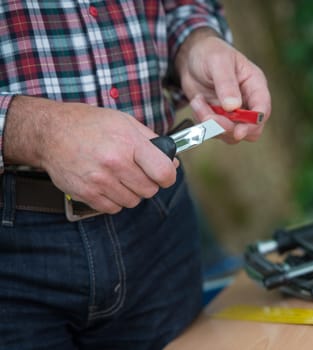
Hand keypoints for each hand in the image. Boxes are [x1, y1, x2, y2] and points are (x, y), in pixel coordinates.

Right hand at [4, 96, 178, 213]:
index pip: (164, 173)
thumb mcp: (125, 122)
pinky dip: (115, 200)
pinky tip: (108, 184)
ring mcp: (99, 181)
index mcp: (128, 143)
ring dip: (131, 192)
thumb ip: (152, 141)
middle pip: (150, 190)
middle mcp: (115, 163)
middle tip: (137, 172)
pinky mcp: (86, 194)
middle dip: (148, 183)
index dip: (168, 176)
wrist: (50, 132)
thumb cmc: (90, 125)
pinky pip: (113, 208)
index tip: (164, 175)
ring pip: (133, 201)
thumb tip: (173, 162)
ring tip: (120, 176)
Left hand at [175, 28, 270, 143]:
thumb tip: (233, 107)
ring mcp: (233, 113)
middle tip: (210, 118)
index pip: (263, 110)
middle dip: (230, 129)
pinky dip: (202, 122)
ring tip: (198, 102)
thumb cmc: (210, 53)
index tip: (238, 131)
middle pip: (251, 129)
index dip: (253, 123)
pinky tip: (197, 102)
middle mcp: (248, 102)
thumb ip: (226, 83)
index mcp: (255, 85)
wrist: (191, 57)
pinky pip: (213, 130)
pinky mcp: (219, 118)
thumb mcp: (218, 61)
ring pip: (230, 134)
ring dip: (211, 124)